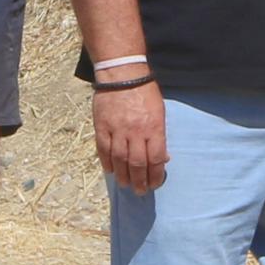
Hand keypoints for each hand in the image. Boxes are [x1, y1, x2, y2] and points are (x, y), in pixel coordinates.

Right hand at [95, 77, 168, 193]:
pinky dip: (107, 162)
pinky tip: (110, 170)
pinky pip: (103, 149)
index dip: (155, 175)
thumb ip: (160, 135)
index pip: (156, 159)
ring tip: (125, 184)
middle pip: (138, 164)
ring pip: (120, 160)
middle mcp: (135, 132)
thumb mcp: (160, 112)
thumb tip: (162, 157)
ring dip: (123, 176)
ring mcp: (117, 130)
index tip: (154, 184)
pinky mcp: (102, 127)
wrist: (122, 73)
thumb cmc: (145, 92)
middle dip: (140, 181)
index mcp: (153, 128)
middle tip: (140, 191)